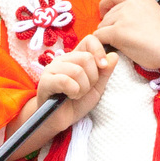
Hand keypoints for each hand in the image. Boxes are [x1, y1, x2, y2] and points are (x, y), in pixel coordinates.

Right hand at [7, 34, 116, 159]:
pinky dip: (73, 91)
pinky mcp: (45, 81)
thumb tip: (114, 55)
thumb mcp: (97, 88)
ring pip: (77, 70)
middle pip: (86, 58)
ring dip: (83, 87)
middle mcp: (63, 59)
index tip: (103, 67)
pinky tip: (70, 96)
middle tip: (85, 89)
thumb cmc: (77, 103)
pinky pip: (66, 81)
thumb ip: (105, 72)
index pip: (89, 40)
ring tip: (77, 94)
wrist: (60, 120)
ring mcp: (52, 69)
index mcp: (75, 57)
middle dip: (92, 78)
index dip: (99, 51)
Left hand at [96, 0, 159, 87]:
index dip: (105, 4)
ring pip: (102, 25)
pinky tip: (110, 48)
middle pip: (108, 14)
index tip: (104, 13)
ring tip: (119, 44)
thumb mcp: (153, 14)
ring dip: (106, 35)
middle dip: (108, 25)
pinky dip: (101, 43)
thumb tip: (121, 17)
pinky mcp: (117, 32)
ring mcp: (123, 17)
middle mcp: (131, 4)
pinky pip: (100, 36)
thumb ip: (138, 11)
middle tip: (116, 37)